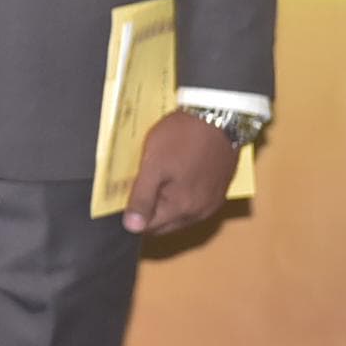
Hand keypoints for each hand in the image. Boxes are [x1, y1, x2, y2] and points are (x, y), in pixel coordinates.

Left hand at [123, 110, 238, 234]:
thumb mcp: (153, 165)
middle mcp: (201, 213)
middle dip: (148, 210)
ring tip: (155, 177)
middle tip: (137, 184)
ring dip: (164, 203)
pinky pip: (194, 203)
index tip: (125, 194)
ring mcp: (213, 202)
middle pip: (165, 223)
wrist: (218, 117)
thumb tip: (132, 228)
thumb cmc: (182, 138)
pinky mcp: (219, 190)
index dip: (133, 213)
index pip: (149, 228)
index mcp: (183, 209)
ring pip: (179, 214)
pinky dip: (180, 196)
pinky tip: (174, 177)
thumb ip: (142, 198)